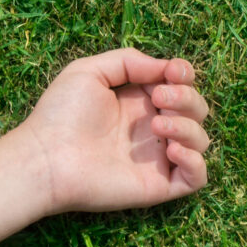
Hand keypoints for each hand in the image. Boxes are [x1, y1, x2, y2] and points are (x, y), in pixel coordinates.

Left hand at [16, 49, 210, 214]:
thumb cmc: (60, 114)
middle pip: (196, 109)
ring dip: (188, 127)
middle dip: (187, 98)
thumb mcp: (88, 71)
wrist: (46, 158)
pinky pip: (197, 177)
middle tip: (159, 99)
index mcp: (138, 101)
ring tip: (158, 126)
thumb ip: (128, 61)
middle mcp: (151, 127)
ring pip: (200, 140)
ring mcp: (156, 157)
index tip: (173, 72)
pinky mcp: (158, 185)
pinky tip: (170, 150)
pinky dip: (195, 162)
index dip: (185, 74)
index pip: (180, 84)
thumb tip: (164, 66)